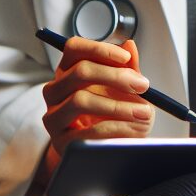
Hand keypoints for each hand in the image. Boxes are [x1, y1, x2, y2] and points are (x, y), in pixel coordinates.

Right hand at [41, 37, 153, 163]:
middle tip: (141, 85)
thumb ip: (127, 68)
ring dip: (117, 105)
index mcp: (68, 70)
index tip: (126, 58)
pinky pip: (87, 132)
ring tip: (142, 111)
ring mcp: (54, 116)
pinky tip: (131, 128)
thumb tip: (129, 46)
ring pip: (80, 100)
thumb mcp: (124, 89)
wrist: (103, 149)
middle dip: (116, 77)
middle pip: (80, 71)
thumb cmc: (112, 113)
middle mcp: (55, 90)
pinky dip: (115, 128)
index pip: (75, 48)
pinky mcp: (60, 142)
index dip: (100, 48)